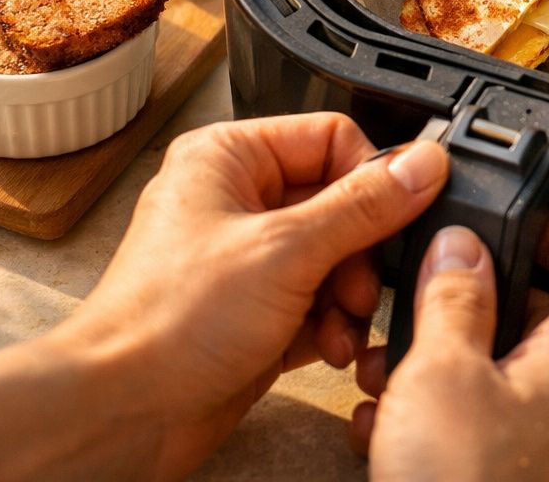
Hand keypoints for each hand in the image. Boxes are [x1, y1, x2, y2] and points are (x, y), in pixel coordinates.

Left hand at [63, 112, 448, 476]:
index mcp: (230, 159)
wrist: (124, 411)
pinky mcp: (258, 311)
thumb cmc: (168, 321)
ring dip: (351, 296)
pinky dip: (334, 326)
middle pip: (342, 202)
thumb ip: (366, 205)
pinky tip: (331, 347)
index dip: (371, 177)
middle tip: (362, 283)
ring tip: (344, 323)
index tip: (400, 213)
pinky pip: (321, 303)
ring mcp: (249, 259)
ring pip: (338, 257)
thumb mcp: (287, 249)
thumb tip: (425, 165)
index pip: (332, 138)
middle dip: (362, 251)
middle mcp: (238, 201)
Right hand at [354, 213, 548, 481]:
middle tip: (421, 305)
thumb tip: (463, 246)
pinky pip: (499, 431)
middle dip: (476, 309)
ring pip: (514, 379)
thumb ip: (455, 295)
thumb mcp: (441, 371)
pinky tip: (388, 426)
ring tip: (386, 374)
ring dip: (448, 365)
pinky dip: (448, 417)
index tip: (523, 220)